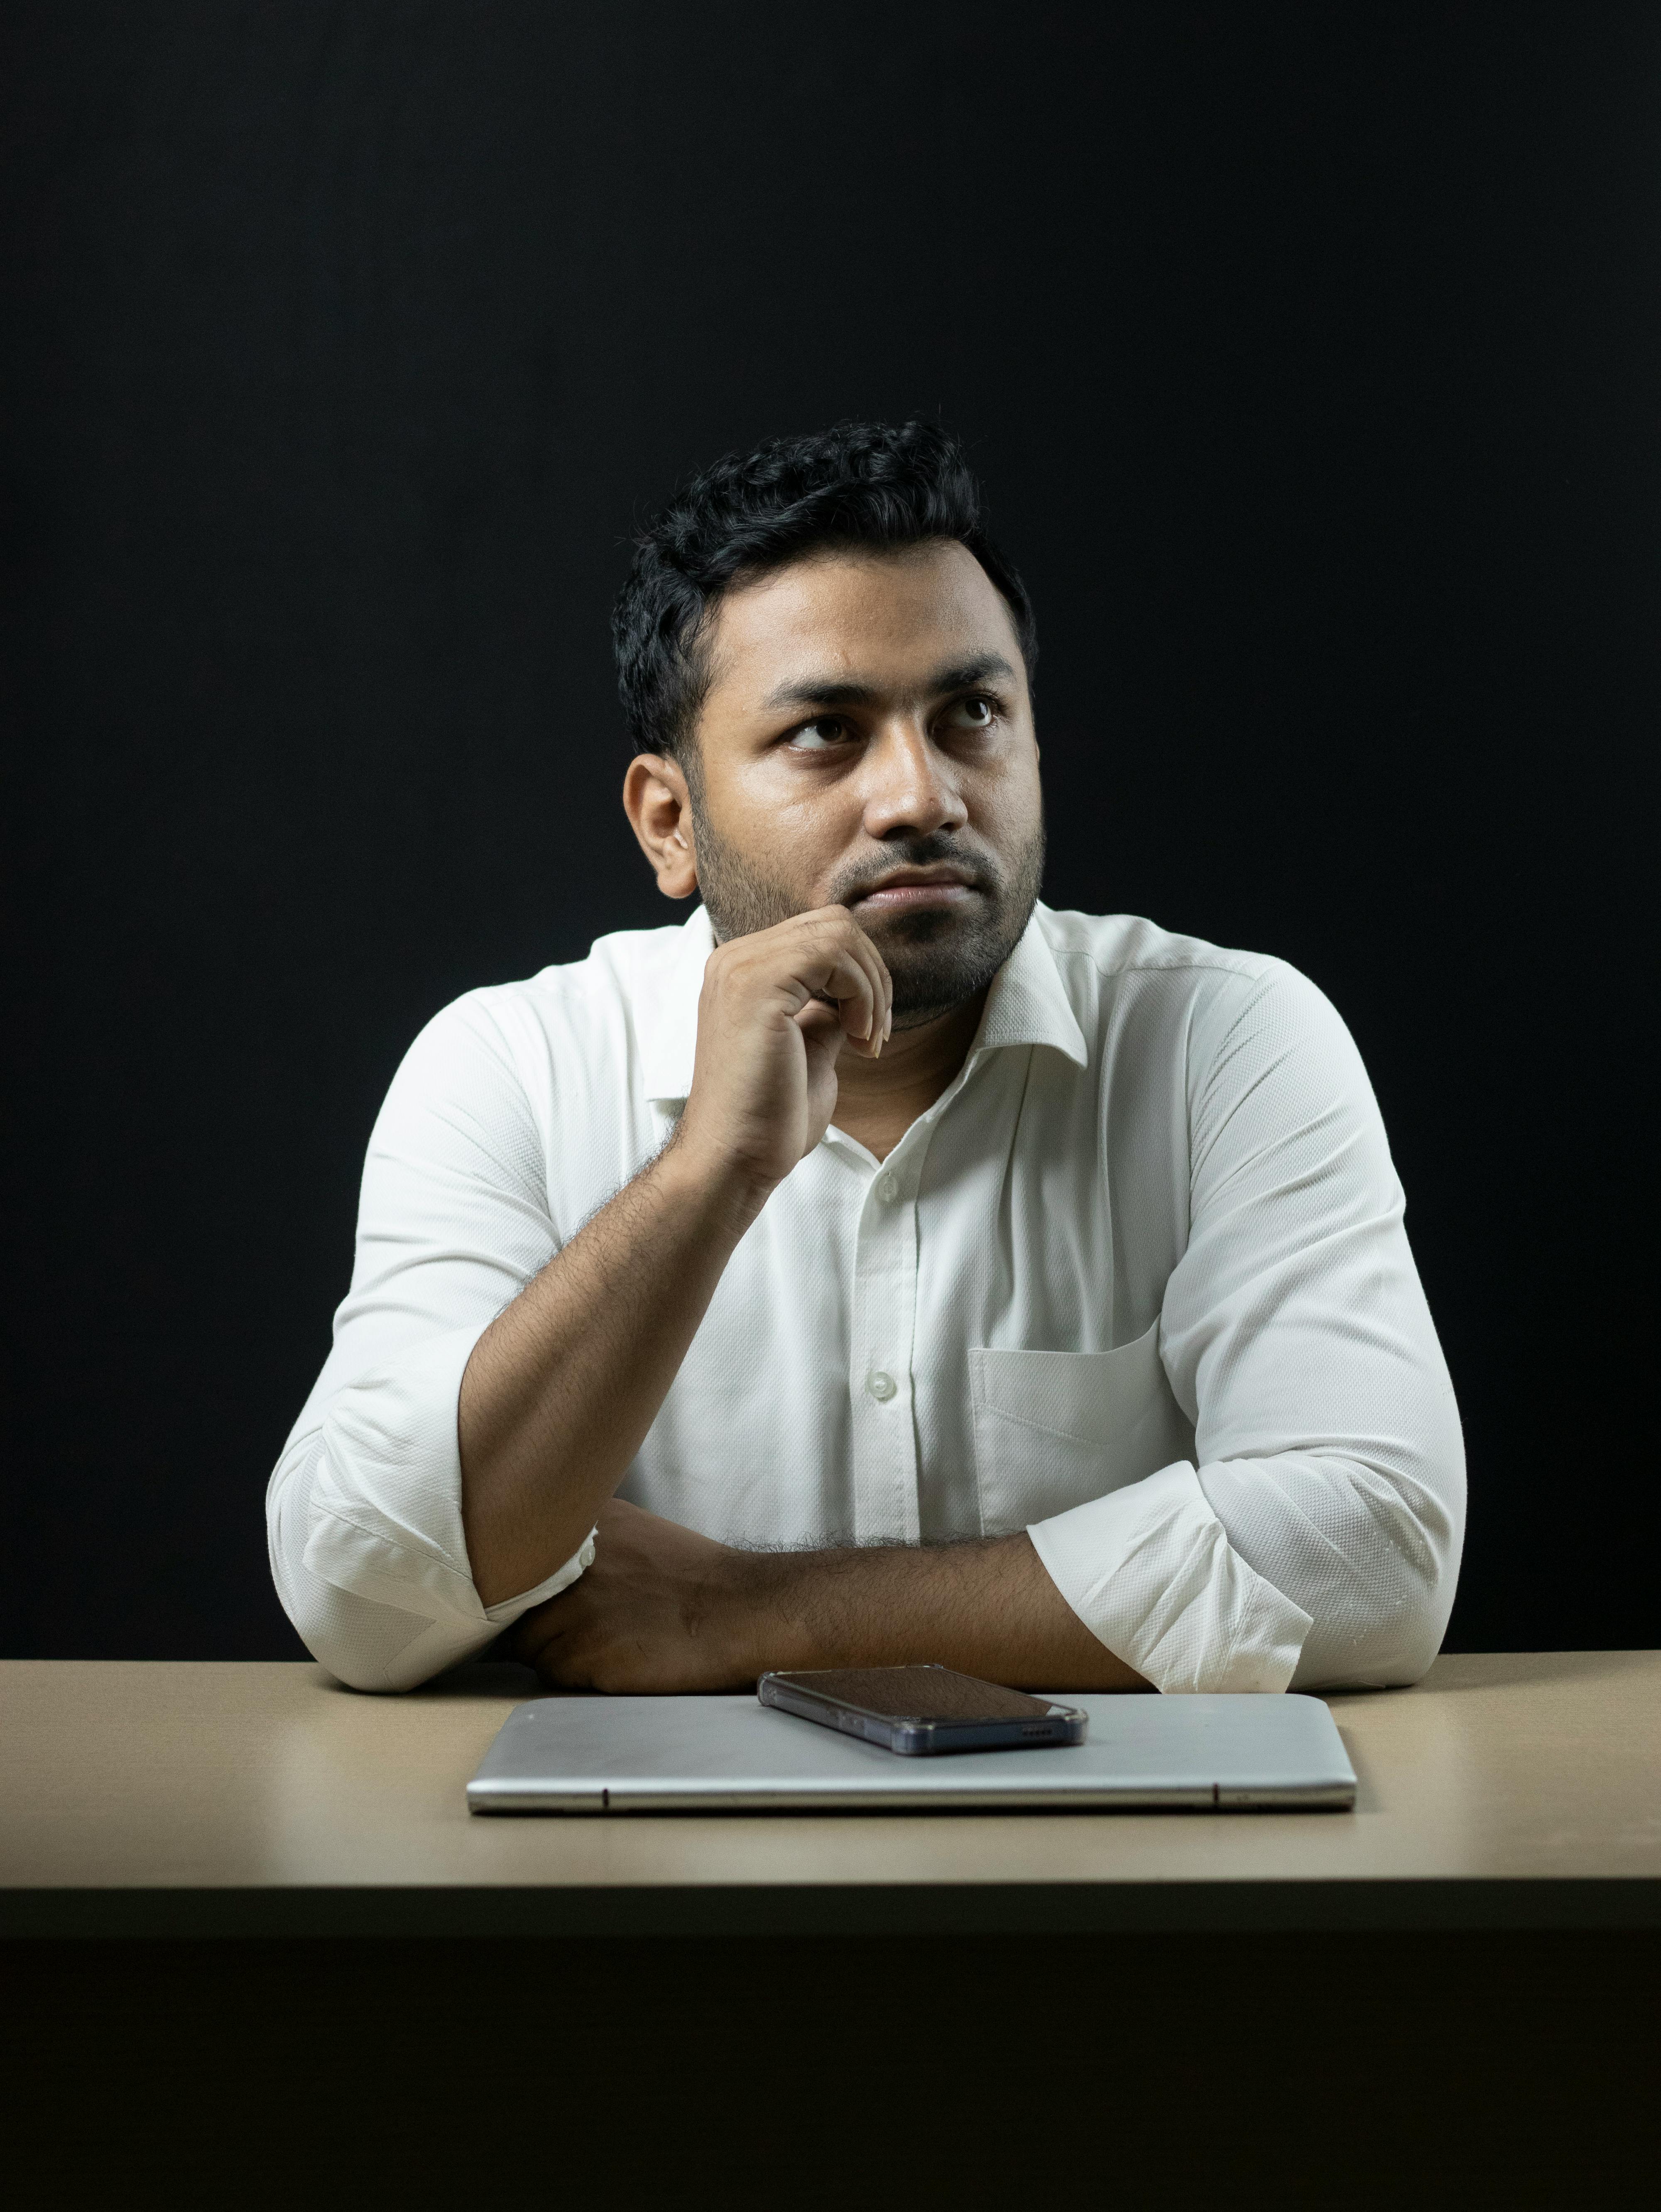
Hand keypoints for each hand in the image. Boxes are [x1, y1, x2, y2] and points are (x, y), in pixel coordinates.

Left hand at [511, 1497, 757, 1692]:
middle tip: (577, 1629)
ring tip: (603, 1646)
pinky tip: (613, 1663)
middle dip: (537, 1619)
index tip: (542, 1595)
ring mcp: (572, 1607)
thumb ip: (585, 1542)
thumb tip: (543, 1561)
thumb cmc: (696, 1578)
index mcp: (581, 1525)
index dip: (527, 1583)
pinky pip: (553, 1672)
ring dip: (556, 1651)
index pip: (519, 1556)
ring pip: (529, 1643)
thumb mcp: (633, 1531)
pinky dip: (575, 1674)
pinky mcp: (582, 1651)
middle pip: (517, 1603)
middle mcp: (568, 1561)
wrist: (740, 1610)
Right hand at [674, 907, 892, 1195]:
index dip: (860, 975)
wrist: (734, 1159)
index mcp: (742, 971)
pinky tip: (857, 1037)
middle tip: (874, 1033)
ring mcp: (740, 967)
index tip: (867, 1032)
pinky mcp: (756, 985)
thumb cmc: (768, 1118)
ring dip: (871, 986)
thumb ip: (825, 1012)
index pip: (820, 933)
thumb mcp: (810, 1048)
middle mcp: (734, 959)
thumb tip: (852, 994)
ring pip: (838, 932)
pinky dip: (862, 993)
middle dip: (872, 974)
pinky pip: (833, 953)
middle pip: (834, 922)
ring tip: (866, 1039)